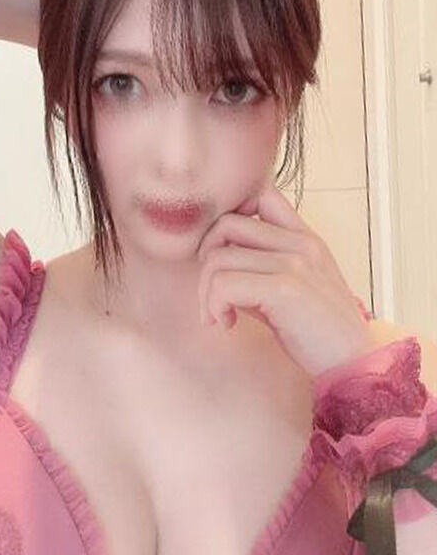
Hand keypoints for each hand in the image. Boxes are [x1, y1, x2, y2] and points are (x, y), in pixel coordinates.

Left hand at [197, 180, 372, 377]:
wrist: (355, 365)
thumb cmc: (318, 332)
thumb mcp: (292, 287)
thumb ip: (259, 266)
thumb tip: (211, 262)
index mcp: (304, 237)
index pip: (260, 194)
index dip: (228, 219)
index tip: (223, 256)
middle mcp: (300, 242)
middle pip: (226, 224)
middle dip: (205, 259)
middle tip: (212, 292)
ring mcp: (294, 262)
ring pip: (218, 257)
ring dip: (206, 291)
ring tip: (218, 315)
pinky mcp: (284, 289)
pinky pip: (223, 284)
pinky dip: (214, 305)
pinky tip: (226, 323)